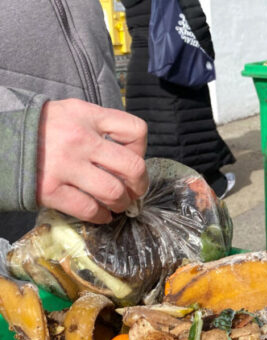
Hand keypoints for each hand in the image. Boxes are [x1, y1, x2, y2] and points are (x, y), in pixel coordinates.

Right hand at [36, 98, 148, 223]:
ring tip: (118, 204)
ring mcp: (65, 165)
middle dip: (139, 185)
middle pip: (133, 167)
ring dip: (121, 204)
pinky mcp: (50, 189)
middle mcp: (79, 139)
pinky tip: (102, 215)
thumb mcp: (72, 113)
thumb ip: (101, 127)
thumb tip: (132, 154)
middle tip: (135, 192)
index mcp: (87, 116)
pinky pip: (88, 209)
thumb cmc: (42, 129)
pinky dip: (101, 217)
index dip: (141, 150)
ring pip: (114, 192)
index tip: (133, 160)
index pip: (135, 131)